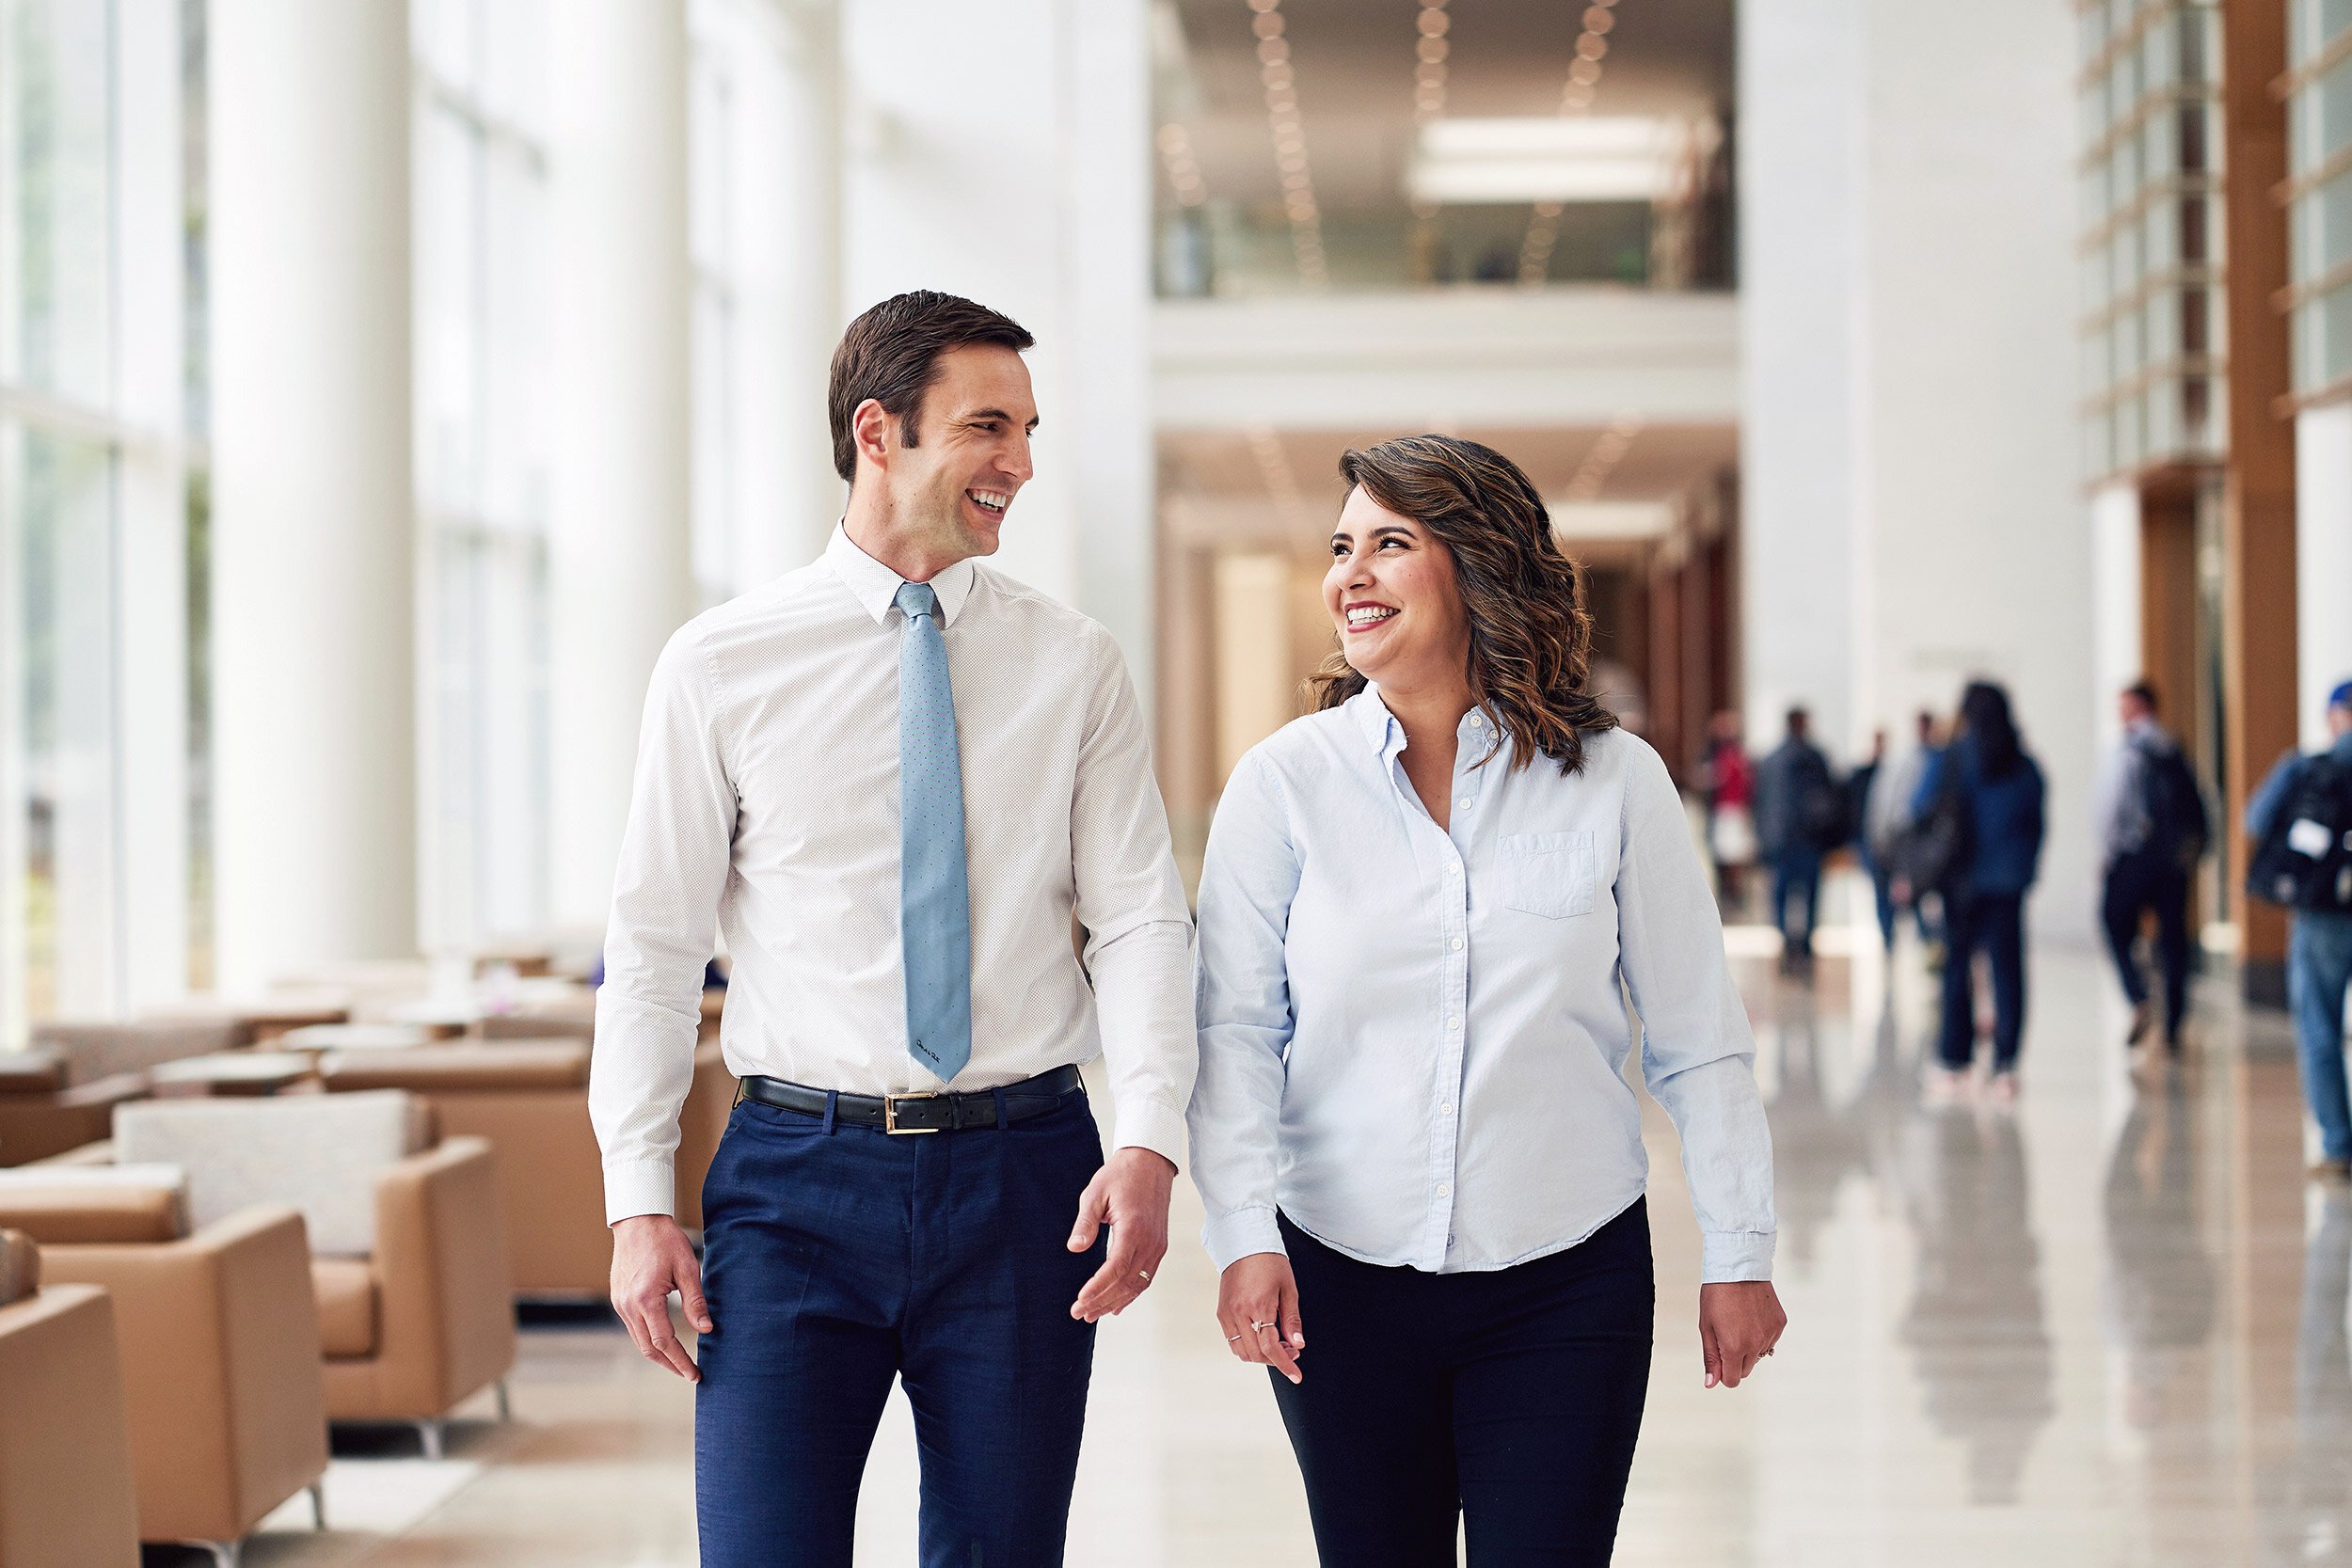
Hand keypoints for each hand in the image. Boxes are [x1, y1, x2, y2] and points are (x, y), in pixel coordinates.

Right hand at [610, 1213, 711, 1381]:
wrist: (638, 1221)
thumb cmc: (665, 1240)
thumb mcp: (687, 1268)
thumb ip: (695, 1301)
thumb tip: (706, 1329)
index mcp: (646, 1299)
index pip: (664, 1342)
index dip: (681, 1361)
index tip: (695, 1373)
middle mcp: (628, 1305)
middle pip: (649, 1348)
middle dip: (670, 1365)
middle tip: (690, 1374)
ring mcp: (620, 1303)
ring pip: (639, 1341)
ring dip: (658, 1355)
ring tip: (679, 1363)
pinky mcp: (618, 1298)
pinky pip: (633, 1328)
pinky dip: (648, 1340)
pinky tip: (663, 1342)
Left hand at [1068, 1148, 1175, 1321]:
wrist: (1150, 1163)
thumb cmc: (1120, 1175)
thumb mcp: (1095, 1193)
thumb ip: (1085, 1223)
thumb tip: (1074, 1248)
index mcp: (1134, 1229)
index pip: (1115, 1269)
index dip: (1097, 1288)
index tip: (1079, 1300)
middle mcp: (1150, 1242)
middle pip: (1126, 1282)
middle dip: (1102, 1301)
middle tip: (1079, 1313)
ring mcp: (1157, 1245)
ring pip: (1138, 1284)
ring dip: (1115, 1301)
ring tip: (1094, 1313)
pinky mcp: (1159, 1246)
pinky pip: (1146, 1277)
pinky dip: (1131, 1293)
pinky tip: (1117, 1305)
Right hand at [1218, 1252, 1303, 1384]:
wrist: (1244, 1242)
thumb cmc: (1270, 1262)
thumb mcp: (1288, 1288)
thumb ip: (1292, 1319)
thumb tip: (1297, 1345)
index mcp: (1258, 1305)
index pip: (1271, 1346)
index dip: (1285, 1364)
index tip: (1296, 1376)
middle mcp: (1239, 1313)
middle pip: (1256, 1353)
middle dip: (1276, 1359)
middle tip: (1292, 1351)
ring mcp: (1227, 1314)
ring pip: (1242, 1351)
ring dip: (1260, 1355)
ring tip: (1277, 1343)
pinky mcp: (1221, 1312)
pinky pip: (1232, 1341)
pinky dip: (1247, 1347)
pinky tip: (1261, 1337)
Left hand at [1698, 1280, 1784, 1388]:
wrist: (1738, 1267)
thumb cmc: (1717, 1295)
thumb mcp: (1706, 1326)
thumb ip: (1711, 1358)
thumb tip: (1711, 1383)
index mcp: (1734, 1347)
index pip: (1733, 1380)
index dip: (1724, 1374)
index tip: (1719, 1361)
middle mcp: (1755, 1344)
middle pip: (1746, 1370)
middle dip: (1735, 1360)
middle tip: (1726, 1336)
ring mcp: (1770, 1334)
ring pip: (1759, 1356)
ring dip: (1749, 1347)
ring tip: (1739, 1323)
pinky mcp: (1780, 1324)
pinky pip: (1770, 1341)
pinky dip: (1761, 1335)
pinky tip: (1751, 1317)